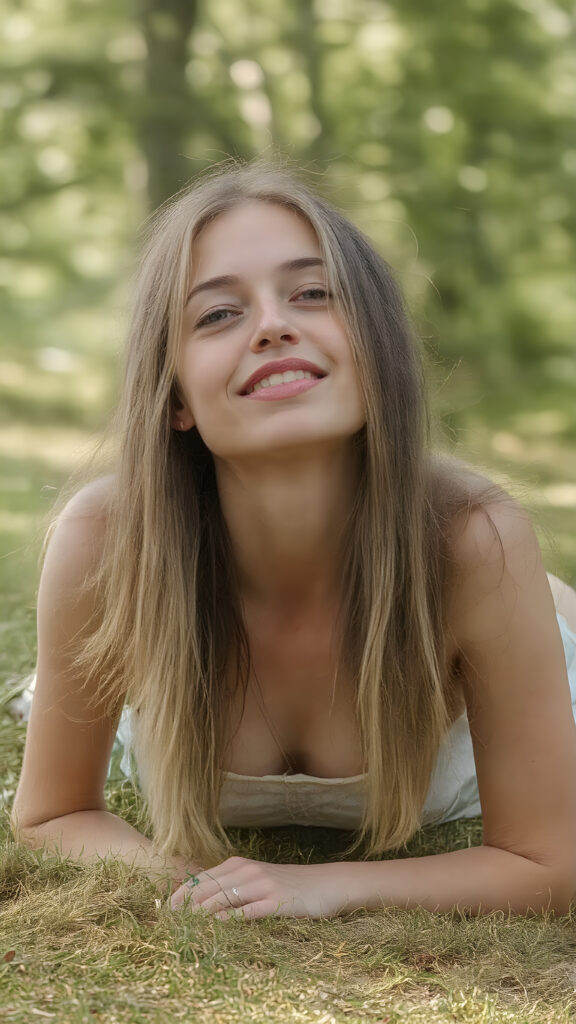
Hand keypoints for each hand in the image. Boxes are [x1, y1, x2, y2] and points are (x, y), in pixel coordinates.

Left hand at [169, 856, 351, 919]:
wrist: (327, 883)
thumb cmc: (291, 885)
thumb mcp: (260, 880)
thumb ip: (235, 886)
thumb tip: (206, 902)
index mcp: (240, 864)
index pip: (203, 878)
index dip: (182, 894)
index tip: (167, 910)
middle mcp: (248, 870)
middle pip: (208, 888)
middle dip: (186, 906)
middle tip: (170, 923)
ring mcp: (262, 884)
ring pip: (223, 898)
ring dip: (201, 914)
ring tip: (185, 928)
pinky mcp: (276, 901)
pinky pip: (247, 910)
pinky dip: (229, 919)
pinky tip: (217, 928)